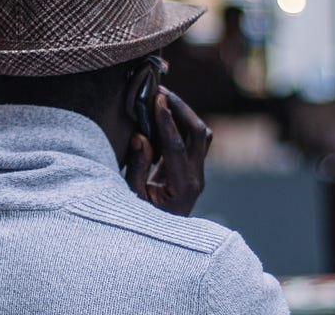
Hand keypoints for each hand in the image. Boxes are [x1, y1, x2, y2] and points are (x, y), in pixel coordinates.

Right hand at [125, 88, 210, 215]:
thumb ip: (137, 168)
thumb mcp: (133, 199)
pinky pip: (194, 141)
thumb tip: (141, 136)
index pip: (176, 147)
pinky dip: (183, 124)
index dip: (167, 121)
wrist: (161, 243)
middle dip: (182, 109)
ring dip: (186, 114)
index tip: (158, 98)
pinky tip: (166, 113)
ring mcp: (198, 174)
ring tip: (165, 97)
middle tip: (162, 91)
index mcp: (182, 188)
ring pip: (201, 135)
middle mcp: (196, 179)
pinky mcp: (193, 170)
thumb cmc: (143, 221)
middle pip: (199, 135)